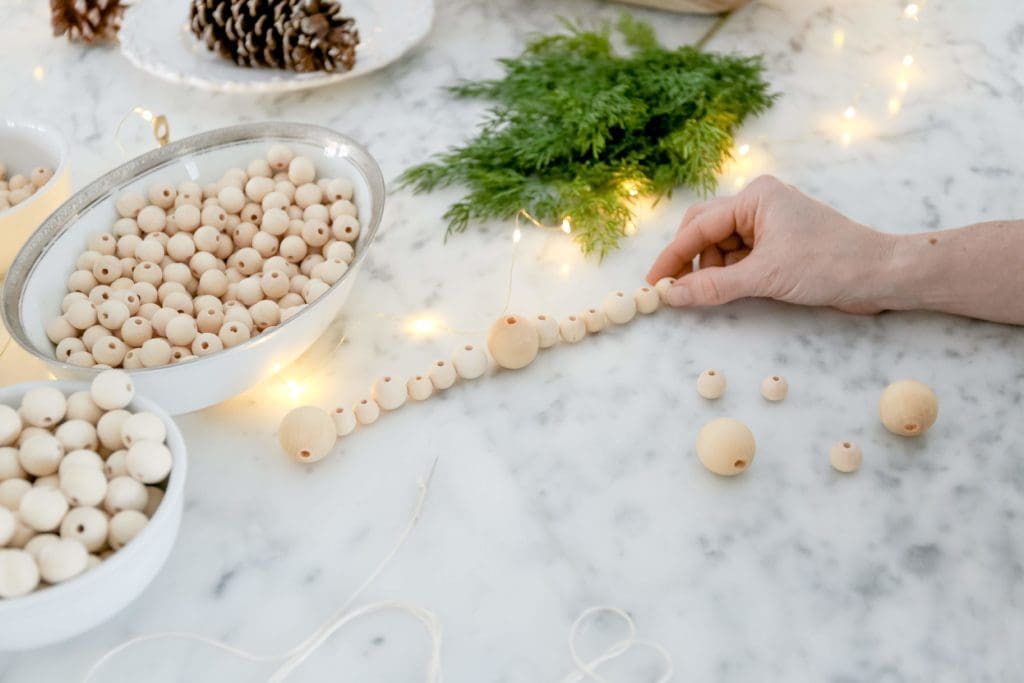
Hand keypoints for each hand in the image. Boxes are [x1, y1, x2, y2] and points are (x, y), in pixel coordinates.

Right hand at [646, 175, 893, 313]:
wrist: (879, 276)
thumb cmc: (829, 264)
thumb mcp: (765, 277)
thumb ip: (714, 286)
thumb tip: (672, 295)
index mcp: (755, 197)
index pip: (699, 226)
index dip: (673, 257)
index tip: (654, 283)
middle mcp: (758, 204)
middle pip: (704, 231)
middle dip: (691, 261)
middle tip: (676, 290)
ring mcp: (768, 224)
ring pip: (720, 247)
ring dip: (712, 271)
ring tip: (716, 294)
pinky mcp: (777, 245)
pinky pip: (739, 257)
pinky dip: (730, 275)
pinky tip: (732, 290)